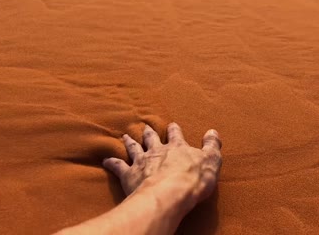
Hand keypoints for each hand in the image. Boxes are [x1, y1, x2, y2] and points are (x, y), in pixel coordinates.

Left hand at [103, 122, 221, 205]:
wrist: (170, 194)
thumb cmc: (192, 179)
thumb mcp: (211, 160)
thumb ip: (212, 145)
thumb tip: (213, 132)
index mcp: (177, 147)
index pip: (176, 134)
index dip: (174, 129)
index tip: (172, 124)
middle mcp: (157, 151)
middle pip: (151, 138)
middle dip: (149, 132)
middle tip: (144, 126)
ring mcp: (142, 162)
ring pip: (134, 148)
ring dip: (129, 142)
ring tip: (125, 137)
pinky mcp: (130, 175)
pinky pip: (118, 167)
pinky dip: (112, 163)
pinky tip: (106, 160)